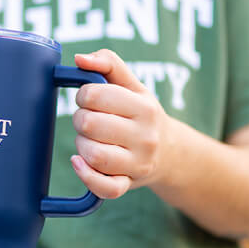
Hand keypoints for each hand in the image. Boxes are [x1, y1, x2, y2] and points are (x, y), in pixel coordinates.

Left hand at [71, 49, 171, 198]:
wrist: (169, 152)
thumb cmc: (142, 115)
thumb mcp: (133, 86)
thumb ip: (109, 63)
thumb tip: (80, 59)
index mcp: (144, 108)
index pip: (96, 94)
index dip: (84, 94)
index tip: (89, 99)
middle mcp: (145, 137)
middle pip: (90, 125)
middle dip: (80, 120)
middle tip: (87, 120)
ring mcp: (138, 164)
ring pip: (94, 156)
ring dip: (81, 146)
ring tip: (88, 140)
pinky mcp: (128, 185)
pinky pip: (104, 187)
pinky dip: (85, 176)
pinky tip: (79, 162)